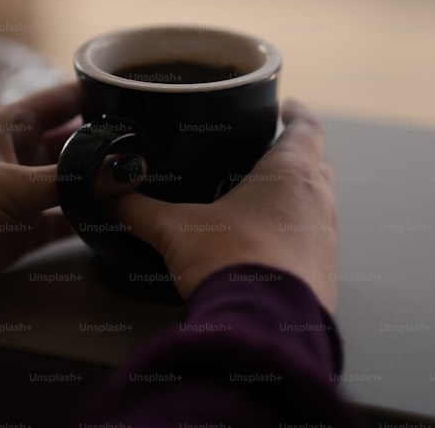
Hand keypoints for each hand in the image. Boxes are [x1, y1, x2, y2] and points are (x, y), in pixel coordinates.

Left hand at [0, 83, 136, 310]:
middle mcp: (15, 156)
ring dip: (98, 186)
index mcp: (5, 126)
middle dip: (104, 146)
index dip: (91, 95)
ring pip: (69, 184)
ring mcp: (17, 194)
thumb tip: (128, 169)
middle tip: (153, 145)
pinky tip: (118, 220)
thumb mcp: (12, 185)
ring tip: (147, 182)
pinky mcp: (19, 232)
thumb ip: (72, 179)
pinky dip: (86, 221)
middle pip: (69, 144)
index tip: (134, 93)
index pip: (57, 100)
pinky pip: (61, 221)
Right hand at [111, 99, 338, 311]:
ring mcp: (325, 241)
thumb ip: (139, 210)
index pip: (305, 128)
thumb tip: (109, 196)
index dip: (294, 113)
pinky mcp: (322, 275)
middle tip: (267, 148)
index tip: (284, 105)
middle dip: (295, 153)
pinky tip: (265, 243)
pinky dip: (294, 232)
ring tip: (263, 195)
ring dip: (297, 195)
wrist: (264, 328)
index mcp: (291, 175)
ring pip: (318, 203)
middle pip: (317, 163)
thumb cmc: (230, 263)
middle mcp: (318, 202)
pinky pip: (312, 240)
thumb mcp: (175, 230)